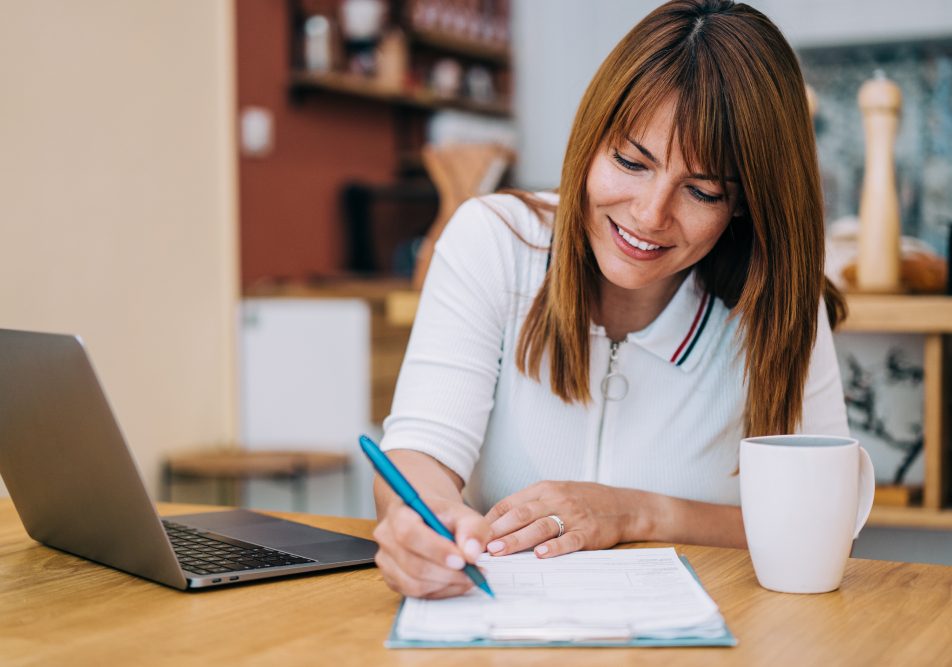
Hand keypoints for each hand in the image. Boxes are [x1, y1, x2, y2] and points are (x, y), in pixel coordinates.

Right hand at [373, 497, 491, 598]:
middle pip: (412, 564)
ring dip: (446, 584)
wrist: (430, 520)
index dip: (435, 550)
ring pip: (414, 584)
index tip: (461, 560)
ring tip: (468, 577)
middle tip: (473, 573)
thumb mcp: (464, 514)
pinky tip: (455, 581)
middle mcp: (386, 536)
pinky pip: (415, 594)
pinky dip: (440, 591)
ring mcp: (386, 560)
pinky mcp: (392, 579)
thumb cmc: (444, 517)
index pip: (409, 533)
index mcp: (400, 512)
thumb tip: (471, 553)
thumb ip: (472, 529)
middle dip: (447, 573)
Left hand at [484, 481, 636, 557]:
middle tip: (481, 544)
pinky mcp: (588, 533)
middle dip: (499, 531)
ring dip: (518, 540)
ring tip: (500, 551)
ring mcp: (572, 516)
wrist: (623, 506)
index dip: (491, 520)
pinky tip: (541, 555)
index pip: (510, 503)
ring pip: (540, 527)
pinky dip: (555, 547)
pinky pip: (569, 540)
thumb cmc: (583, 500)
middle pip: (521, 515)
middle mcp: (556, 500)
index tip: (475, 534)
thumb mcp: (555, 493)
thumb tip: (495, 522)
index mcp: (543, 489)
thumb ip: (529, 505)